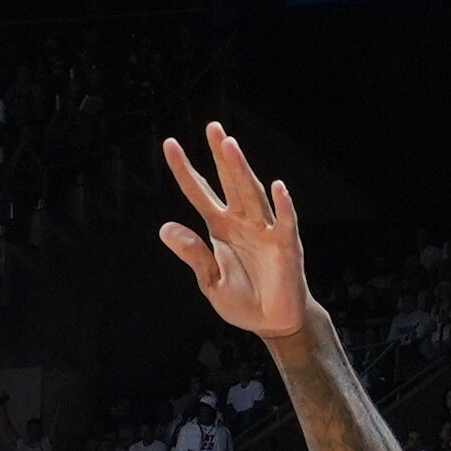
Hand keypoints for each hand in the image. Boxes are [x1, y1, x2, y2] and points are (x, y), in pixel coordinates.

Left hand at [155, 124, 311, 339]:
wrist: (273, 324)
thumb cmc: (243, 301)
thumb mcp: (210, 281)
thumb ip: (193, 254)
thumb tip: (165, 228)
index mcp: (221, 228)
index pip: (199, 192)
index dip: (185, 169)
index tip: (169, 144)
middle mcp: (243, 222)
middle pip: (229, 182)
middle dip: (221, 155)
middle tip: (212, 127)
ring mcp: (265, 231)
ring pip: (252, 194)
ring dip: (241, 170)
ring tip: (230, 146)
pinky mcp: (285, 247)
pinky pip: (284, 223)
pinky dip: (282, 206)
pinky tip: (277, 188)